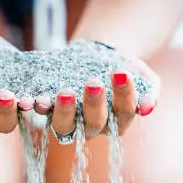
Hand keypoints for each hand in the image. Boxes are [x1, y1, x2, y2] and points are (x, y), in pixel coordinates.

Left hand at [34, 52, 159, 139]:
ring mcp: (69, 121)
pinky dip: (36, 106)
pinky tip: (33, 98)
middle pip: (93, 124)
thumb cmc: (123, 68)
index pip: (124, 113)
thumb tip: (148, 107)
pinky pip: (41, 113)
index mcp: (119, 121)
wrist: (97, 54)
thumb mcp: (141, 75)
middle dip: (94, 104)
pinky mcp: (48, 110)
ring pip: (64, 125)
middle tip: (94, 83)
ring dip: (63, 111)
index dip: (124, 95)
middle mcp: (93, 127)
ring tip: (65, 93)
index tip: (121, 72)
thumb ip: (149, 90)